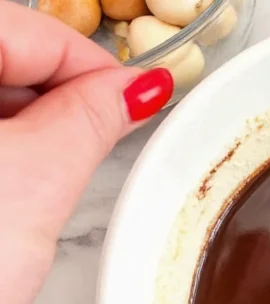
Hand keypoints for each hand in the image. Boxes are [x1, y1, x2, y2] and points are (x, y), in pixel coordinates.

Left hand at [0, 1, 172, 303]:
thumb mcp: (35, 185)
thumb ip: (91, 121)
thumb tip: (132, 91)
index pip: (35, 32)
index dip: (97, 70)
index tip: (135, 101)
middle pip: (2, 54)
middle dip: (57, 99)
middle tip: (94, 145)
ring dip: (21, 124)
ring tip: (36, 179)